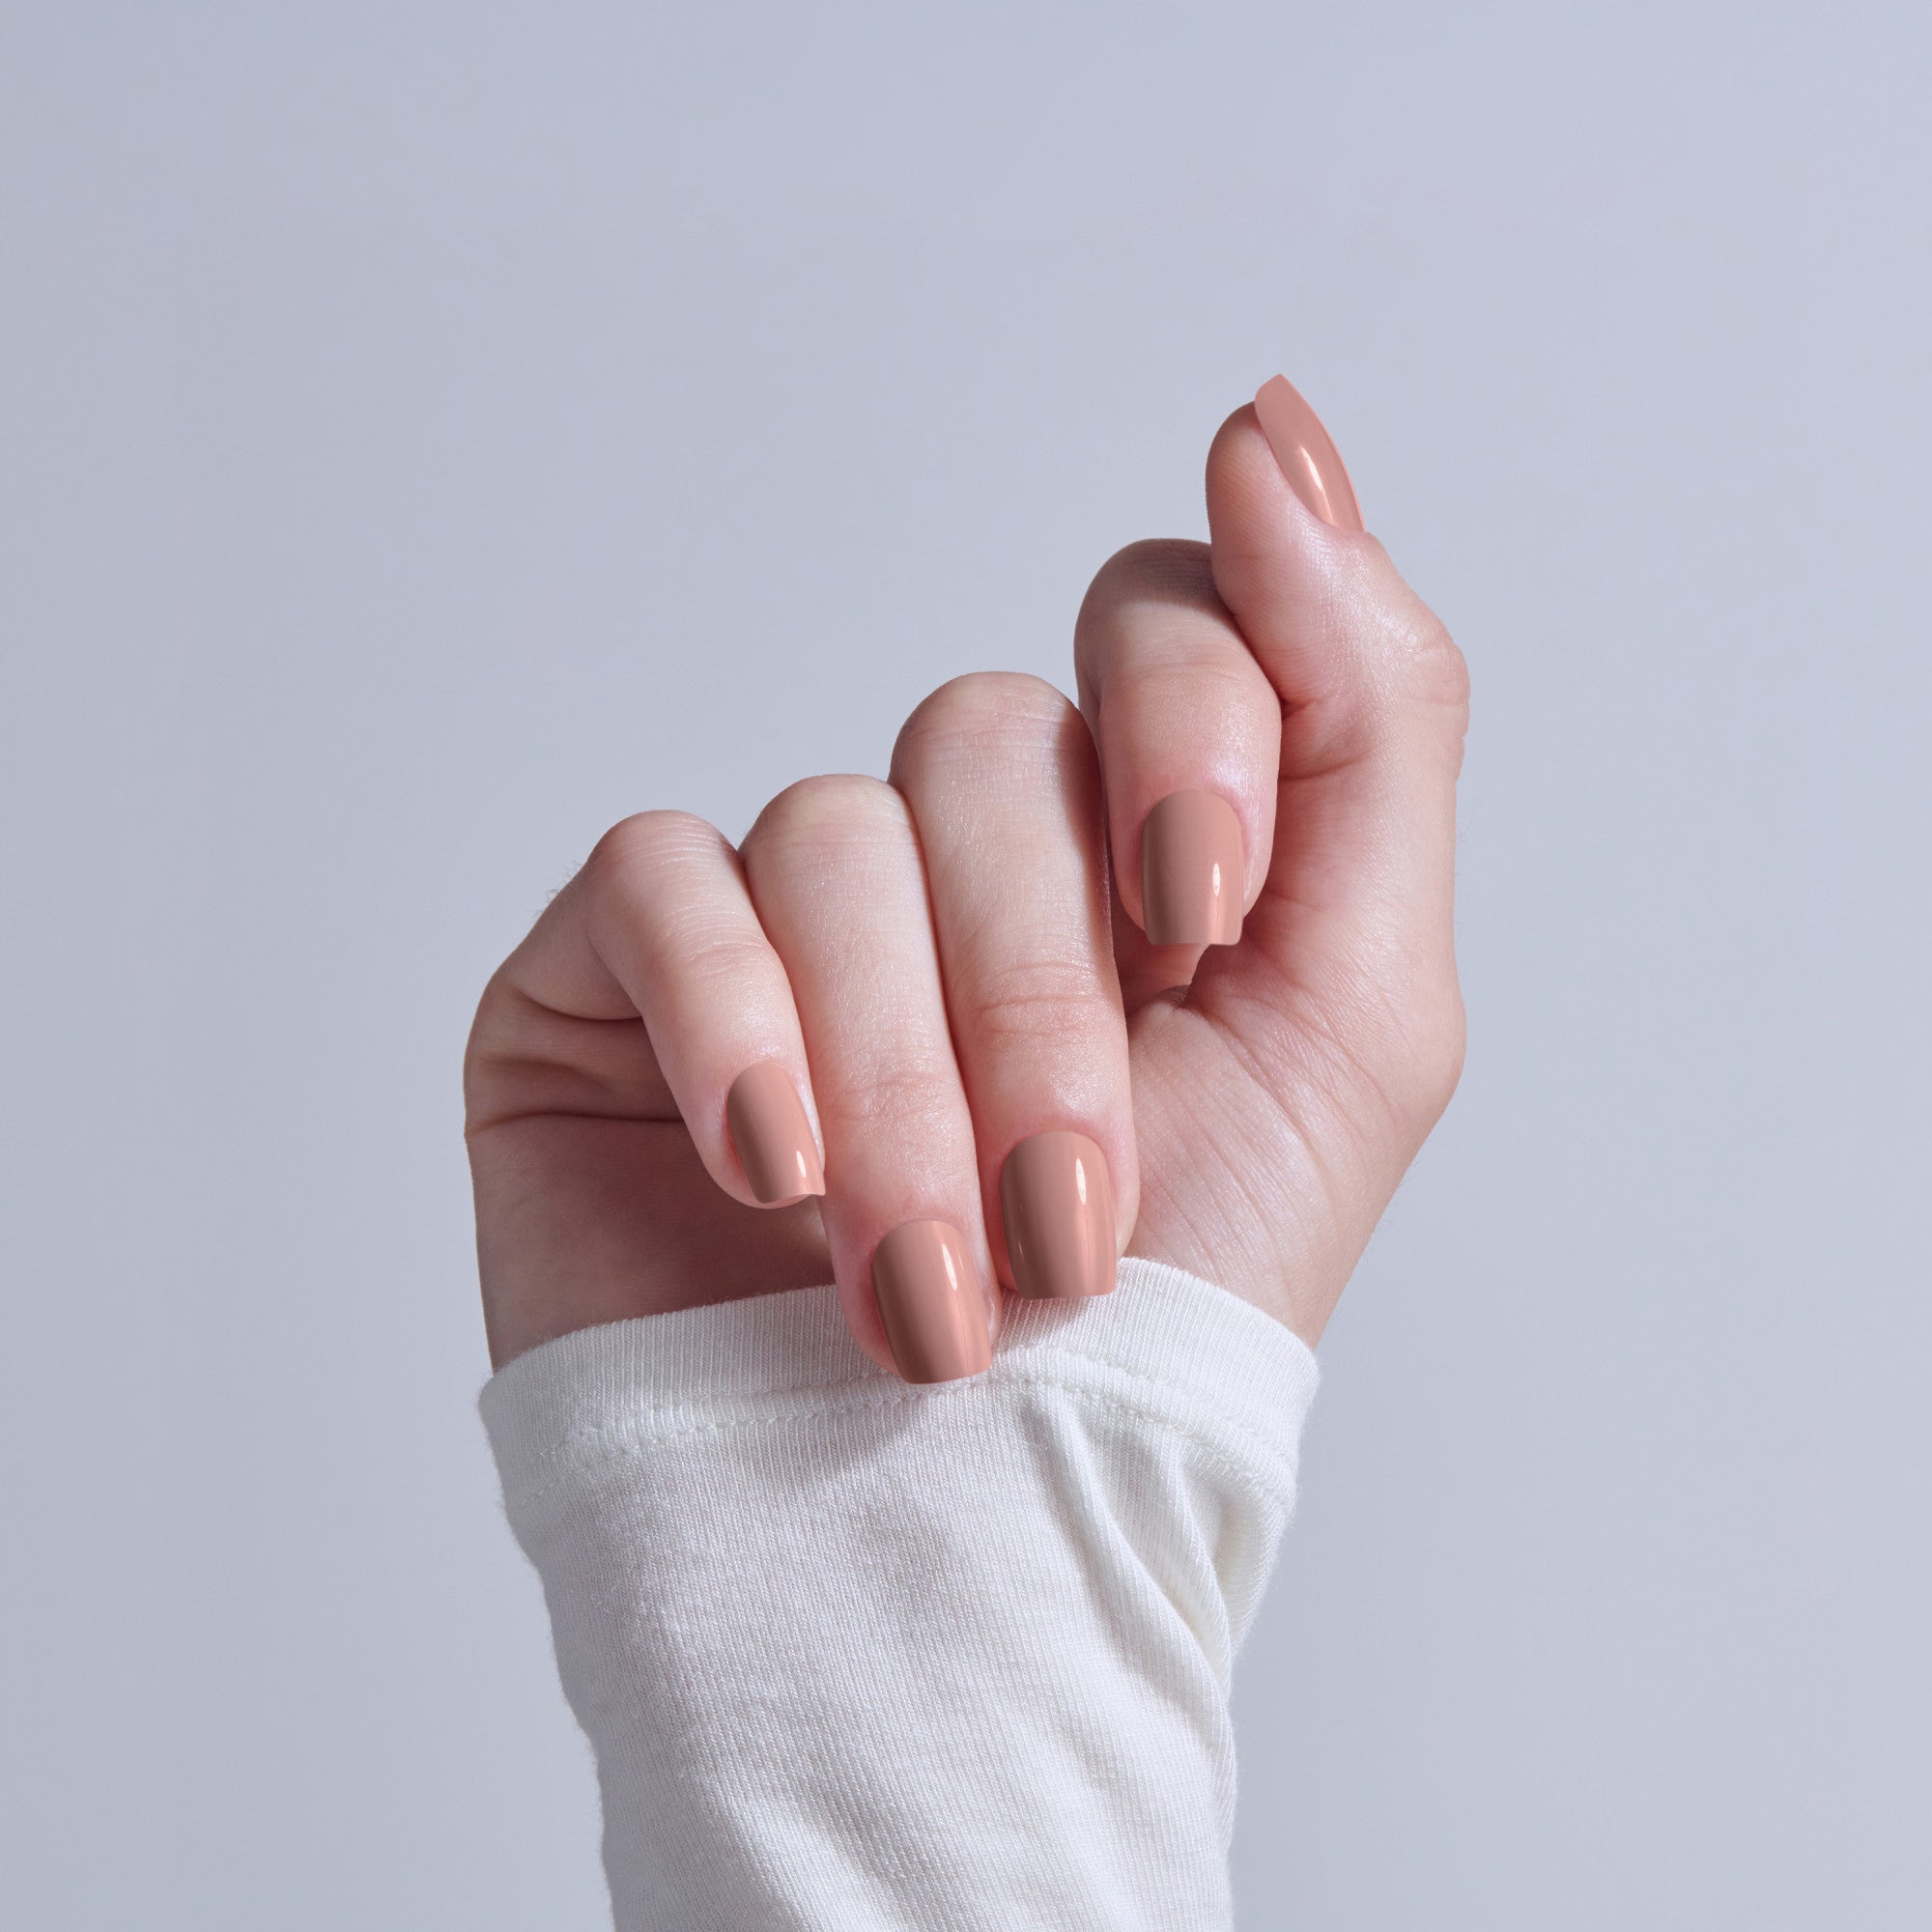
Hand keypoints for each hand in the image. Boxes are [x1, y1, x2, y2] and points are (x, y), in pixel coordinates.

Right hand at [464, 379, 1466, 1374]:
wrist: (965, 1539)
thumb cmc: (1171, 1305)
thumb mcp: (1359, 1012)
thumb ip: (1363, 711)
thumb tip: (1275, 426)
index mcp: (1130, 839)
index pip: (1156, 621)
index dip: (1187, 723)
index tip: (1203, 902)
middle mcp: (956, 852)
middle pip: (984, 742)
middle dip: (1041, 997)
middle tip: (1068, 1217)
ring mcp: (782, 907)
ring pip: (835, 831)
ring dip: (907, 1076)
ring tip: (932, 1289)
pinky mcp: (619, 972)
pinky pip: (658, 877)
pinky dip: (733, 1019)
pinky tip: (768, 1168)